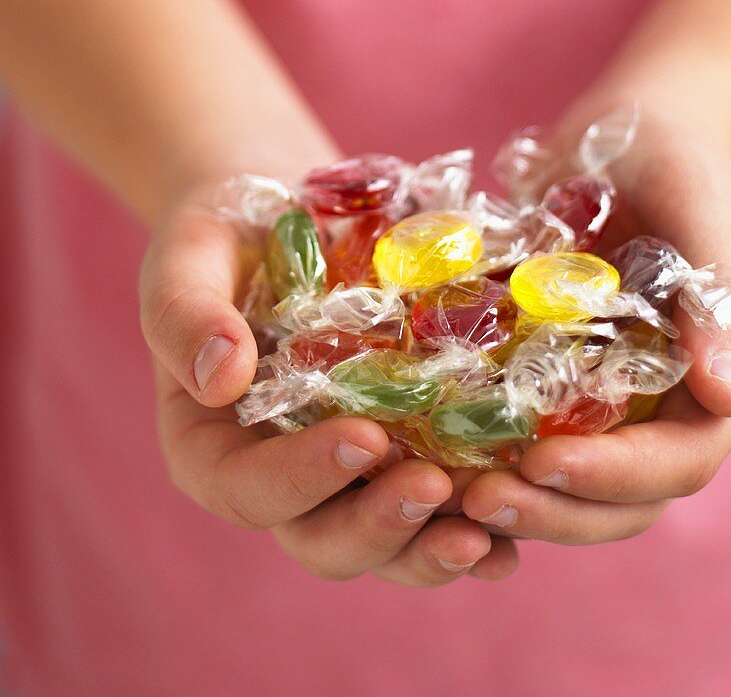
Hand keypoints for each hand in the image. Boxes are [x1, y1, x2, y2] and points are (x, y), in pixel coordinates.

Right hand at [139, 187, 518, 584]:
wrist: (285, 218)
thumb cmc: (224, 237)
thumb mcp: (187, 259)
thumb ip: (185, 315)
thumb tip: (220, 379)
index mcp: (214, 447)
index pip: (248, 489)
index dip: (303, 477)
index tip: (363, 437)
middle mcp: (282, 476)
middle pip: (323, 538)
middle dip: (379, 525)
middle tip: (433, 486)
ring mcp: (348, 473)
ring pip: (387, 541)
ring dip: (435, 544)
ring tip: (488, 531)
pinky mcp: (403, 452)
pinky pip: (437, 508)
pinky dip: (476, 527)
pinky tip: (514, 527)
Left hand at [460, 108, 730, 543]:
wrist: (632, 131)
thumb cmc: (678, 157)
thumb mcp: (703, 206)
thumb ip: (719, 295)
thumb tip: (729, 400)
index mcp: (717, 375)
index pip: (682, 459)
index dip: (617, 476)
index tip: (544, 464)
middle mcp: (668, 401)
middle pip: (623, 495)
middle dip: (554, 508)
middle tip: (475, 500)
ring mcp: (611, 393)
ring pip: (570, 477)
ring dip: (515, 495)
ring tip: (445, 487)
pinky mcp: (558, 373)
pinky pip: (525, 428)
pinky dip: (484, 447)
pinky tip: (426, 442)